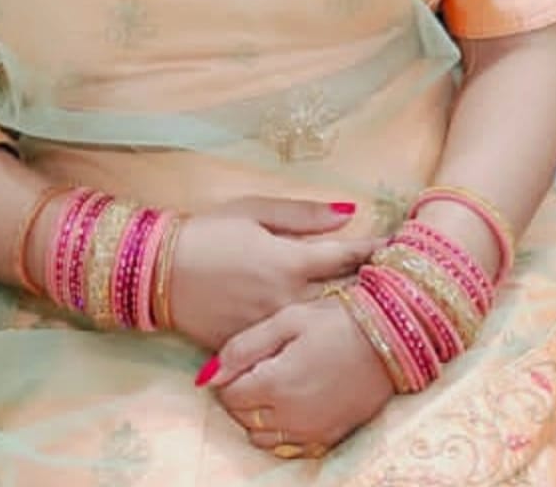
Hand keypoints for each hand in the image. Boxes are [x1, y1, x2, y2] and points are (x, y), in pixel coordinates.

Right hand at [168, 198, 380, 351]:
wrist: (157, 272)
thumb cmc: (207, 232)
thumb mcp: (253, 209)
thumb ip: (303, 215)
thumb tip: (348, 212)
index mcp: (288, 261)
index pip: (345, 256)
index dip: (374, 250)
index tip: (398, 247)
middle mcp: (286, 300)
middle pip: (342, 297)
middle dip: (369, 287)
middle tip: (396, 280)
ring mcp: (270, 328)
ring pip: (320, 324)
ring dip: (346, 313)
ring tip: (373, 308)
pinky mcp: (252, 346)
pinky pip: (290, 342)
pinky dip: (312, 334)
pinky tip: (327, 331)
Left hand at [207, 296, 396, 454]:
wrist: (391, 337)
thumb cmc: (337, 319)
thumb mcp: (288, 320)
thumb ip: (244, 347)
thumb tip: (208, 375)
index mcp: (276, 384)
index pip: (229, 395)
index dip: (228, 377)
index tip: (241, 359)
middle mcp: (292, 416)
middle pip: (244, 418)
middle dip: (241, 395)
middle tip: (256, 368)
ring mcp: (312, 430)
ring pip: (264, 437)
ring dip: (259, 415)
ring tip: (274, 384)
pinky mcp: (330, 437)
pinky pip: (291, 446)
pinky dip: (283, 430)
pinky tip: (293, 402)